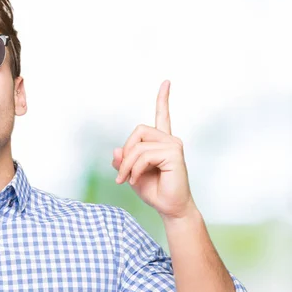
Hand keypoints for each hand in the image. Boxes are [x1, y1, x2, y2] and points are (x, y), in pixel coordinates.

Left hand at [112, 80, 195, 219]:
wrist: (170, 209)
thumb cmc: (154, 191)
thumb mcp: (131, 174)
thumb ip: (123, 160)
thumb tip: (117, 150)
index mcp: (161, 143)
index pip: (162, 116)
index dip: (163, 99)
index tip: (166, 82)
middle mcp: (170, 140)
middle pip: (138, 131)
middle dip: (126, 152)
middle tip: (122, 174)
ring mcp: (174, 145)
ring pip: (138, 145)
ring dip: (127, 165)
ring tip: (127, 180)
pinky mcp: (174, 153)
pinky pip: (144, 155)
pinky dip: (134, 168)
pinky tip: (135, 180)